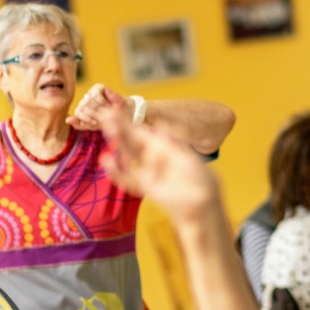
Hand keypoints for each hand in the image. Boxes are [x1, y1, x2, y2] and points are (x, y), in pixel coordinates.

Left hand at [67, 83, 132, 129]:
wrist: (123, 113)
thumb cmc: (108, 120)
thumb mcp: (93, 125)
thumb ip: (80, 124)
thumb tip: (67, 120)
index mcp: (81, 108)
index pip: (78, 113)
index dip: (87, 119)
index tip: (95, 123)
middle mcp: (85, 99)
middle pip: (82, 106)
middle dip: (93, 114)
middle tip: (102, 117)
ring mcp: (91, 92)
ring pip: (88, 100)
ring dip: (99, 108)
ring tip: (107, 111)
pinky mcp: (98, 87)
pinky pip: (96, 95)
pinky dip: (102, 101)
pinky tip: (108, 104)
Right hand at [97, 108, 217, 222]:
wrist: (204, 200)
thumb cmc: (199, 177)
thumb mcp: (187, 154)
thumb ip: (174, 141)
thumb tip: (161, 124)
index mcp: (160, 147)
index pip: (140, 132)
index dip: (128, 122)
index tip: (115, 109)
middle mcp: (150, 157)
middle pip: (130, 141)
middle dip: (119, 128)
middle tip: (104, 114)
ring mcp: (147, 172)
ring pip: (128, 155)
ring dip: (118, 141)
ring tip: (109, 128)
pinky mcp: (146, 187)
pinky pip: (128, 179)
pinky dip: (116, 171)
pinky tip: (107, 160)